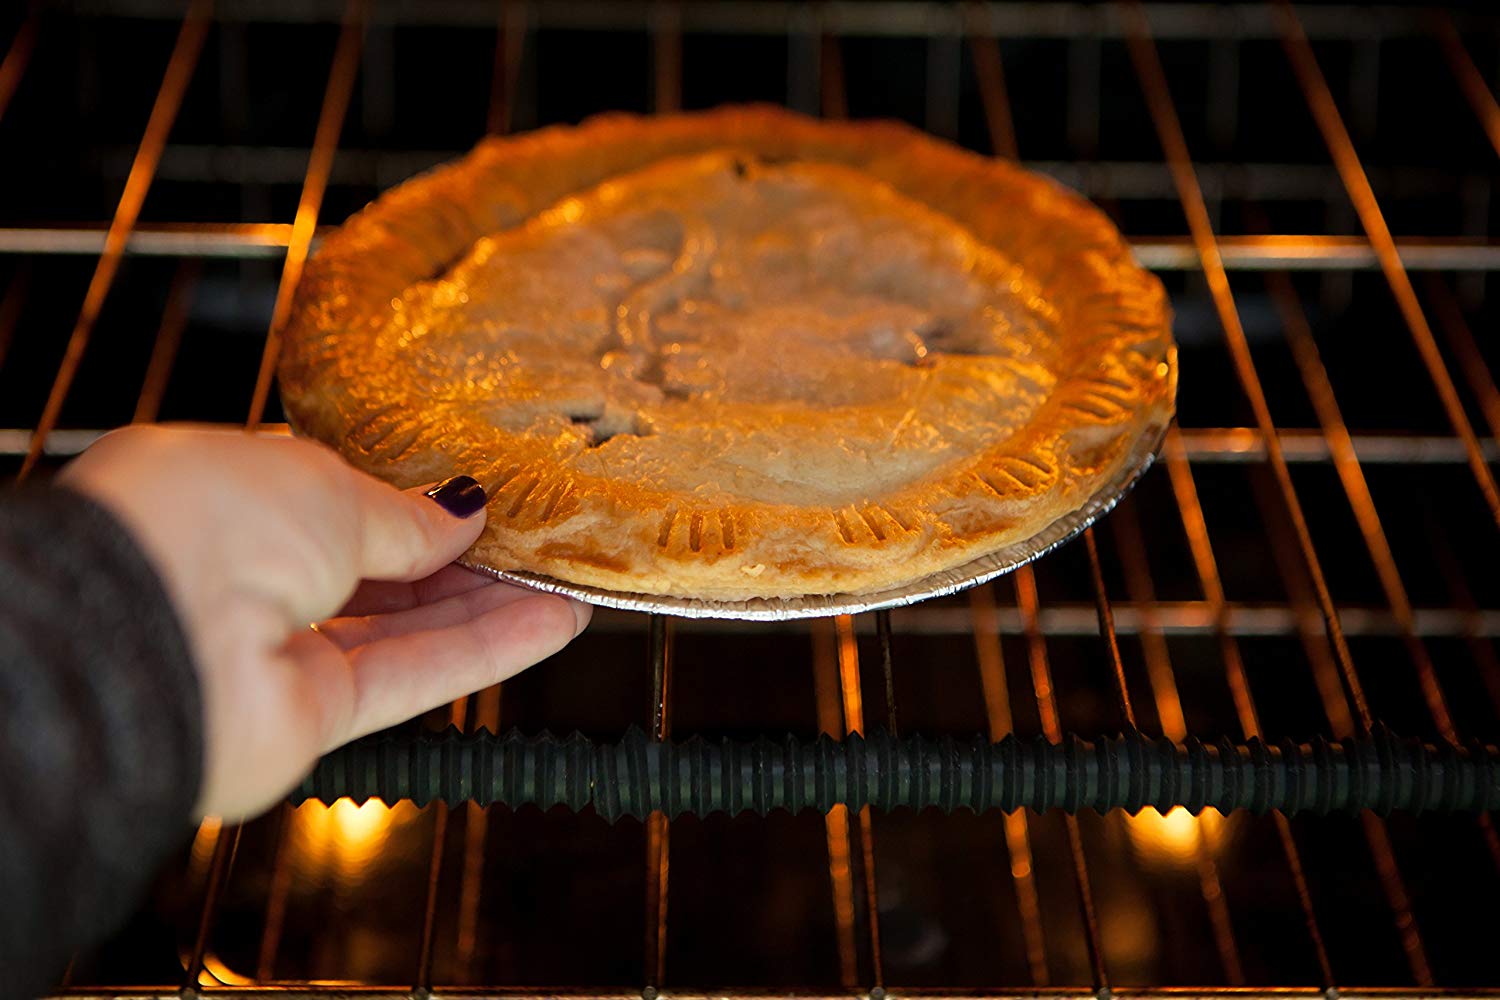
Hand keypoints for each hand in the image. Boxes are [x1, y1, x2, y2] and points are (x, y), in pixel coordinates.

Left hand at [60, 425, 589, 820]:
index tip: (481, 500)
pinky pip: (411, 678)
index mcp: (228, 493)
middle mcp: (247, 573)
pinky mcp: (309, 716)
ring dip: (489, 607)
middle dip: (464, 558)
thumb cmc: (200, 523)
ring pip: (405, 628)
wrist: (140, 638)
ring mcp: (278, 650)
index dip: (413, 503)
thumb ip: (402, 514)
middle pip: (379, 571)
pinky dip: (483, 653)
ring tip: (564, 583)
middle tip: (539, 542)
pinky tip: (546, 625)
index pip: (337, 502)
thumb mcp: (324, 486)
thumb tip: (458, 514)